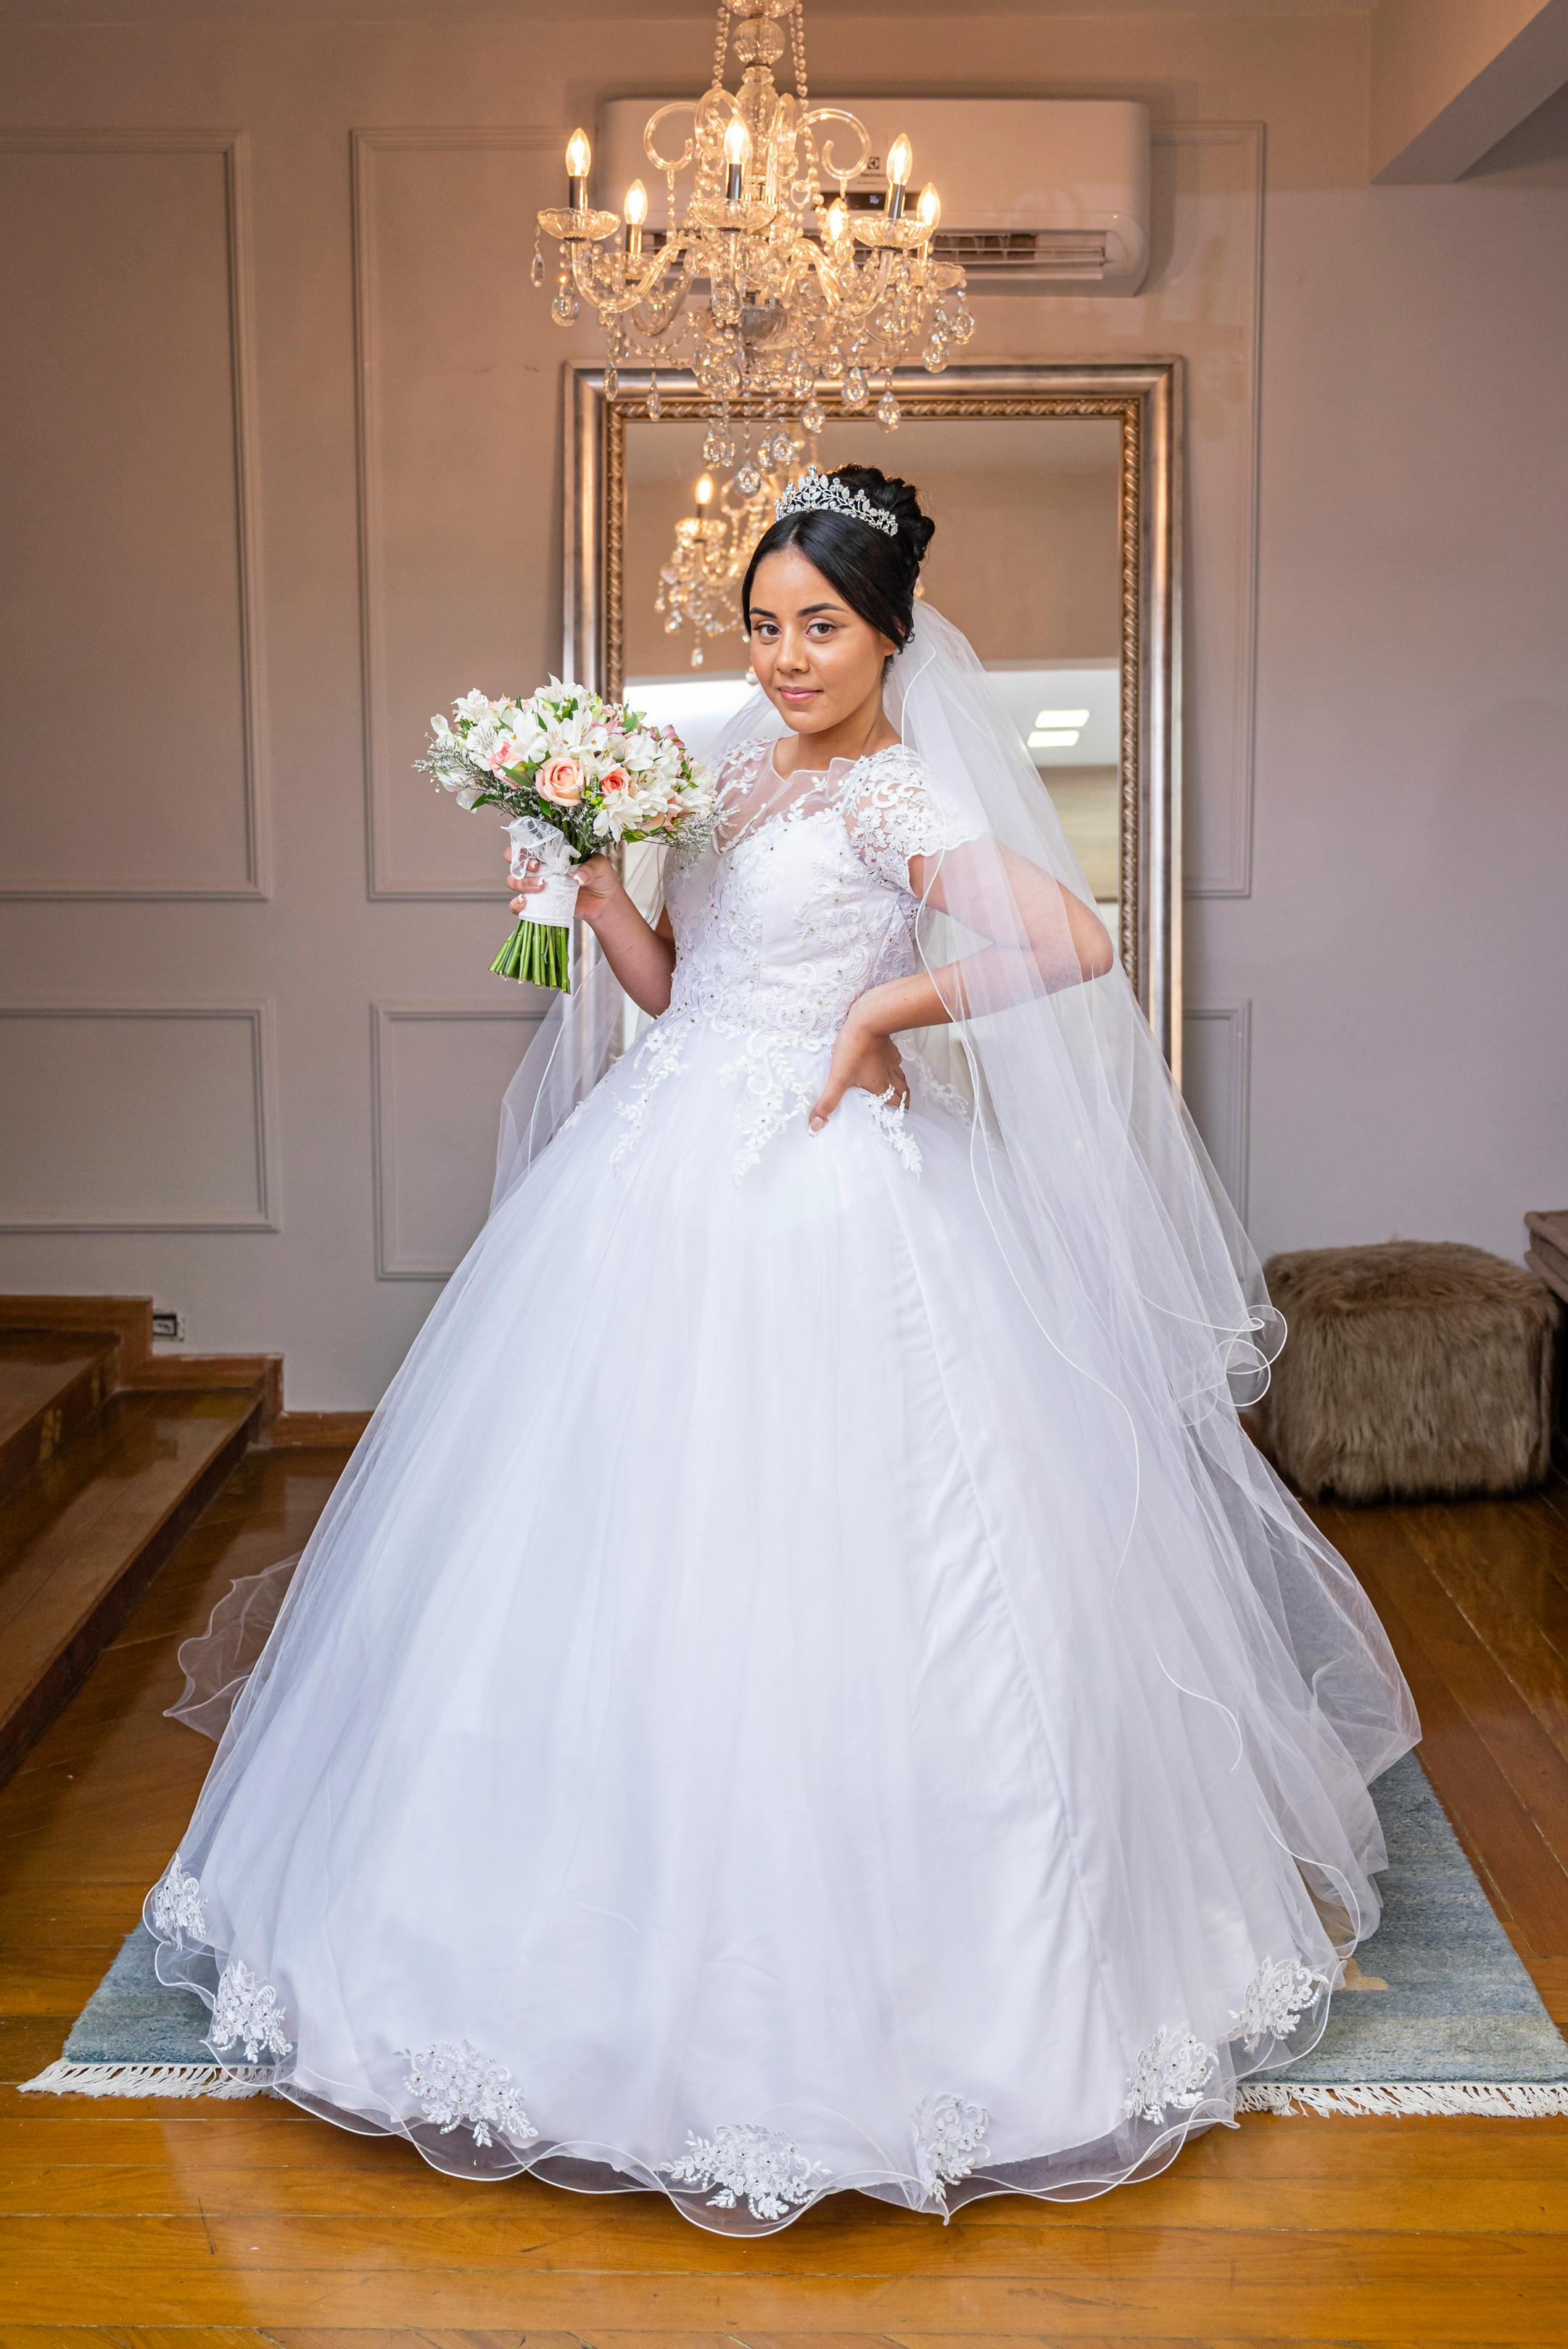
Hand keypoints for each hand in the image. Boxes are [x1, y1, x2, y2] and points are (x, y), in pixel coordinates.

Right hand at [508, 851, 621, 923]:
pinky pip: (517, 905)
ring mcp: (537, 885)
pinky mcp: (538, 904)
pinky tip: (525, 903)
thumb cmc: (600, 878)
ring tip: (541, 887)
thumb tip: (578, 877)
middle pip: (515, 860)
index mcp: (551, 851)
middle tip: (537, 868)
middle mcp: (540, 866)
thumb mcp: (600, 867)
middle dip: (520, 863)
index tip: (537, 855)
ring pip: (514, 880)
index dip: (525, 845)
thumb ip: (590, 868)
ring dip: (521, 883)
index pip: (528, 842)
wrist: (604, 903)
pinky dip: (516, 904)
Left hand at [808, 1003, 907, 1133]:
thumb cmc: (855, 1049)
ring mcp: (890, 1059)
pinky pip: (894, 1057)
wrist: (868, 1019)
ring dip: (899, 1083)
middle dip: (903, 1100)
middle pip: (903, 1091)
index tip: (898, 1118)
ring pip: (900, 1074)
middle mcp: (889, 1074)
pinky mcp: (887, 1045)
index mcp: (881, 1086)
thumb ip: (827, 1102)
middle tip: (901, 1106)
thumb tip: (815, 1126)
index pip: (896, 1104)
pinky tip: (887, 1061)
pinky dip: (893, 1063)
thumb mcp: (838, 1078)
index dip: (899, 1112)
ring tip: (896, 1087)